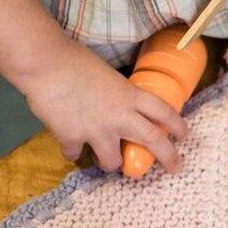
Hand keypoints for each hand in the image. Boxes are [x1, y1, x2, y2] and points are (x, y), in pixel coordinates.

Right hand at [17, 39, 187, 172]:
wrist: (44, 63)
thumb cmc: (72, 59)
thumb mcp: (107, 73)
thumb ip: (116, 92)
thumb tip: (116, 102)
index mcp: (129, 95)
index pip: (164, 112)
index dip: (177, 125)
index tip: (183, 135)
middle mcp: (119, 116)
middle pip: (153, 141)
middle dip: (168, 158)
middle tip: (175, 167)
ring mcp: (97, 130)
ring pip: (113, 162)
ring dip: (111, 163)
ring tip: (106, 161)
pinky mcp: (72, 137)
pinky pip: (76, 155)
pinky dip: (73, 152)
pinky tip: (70, 146)